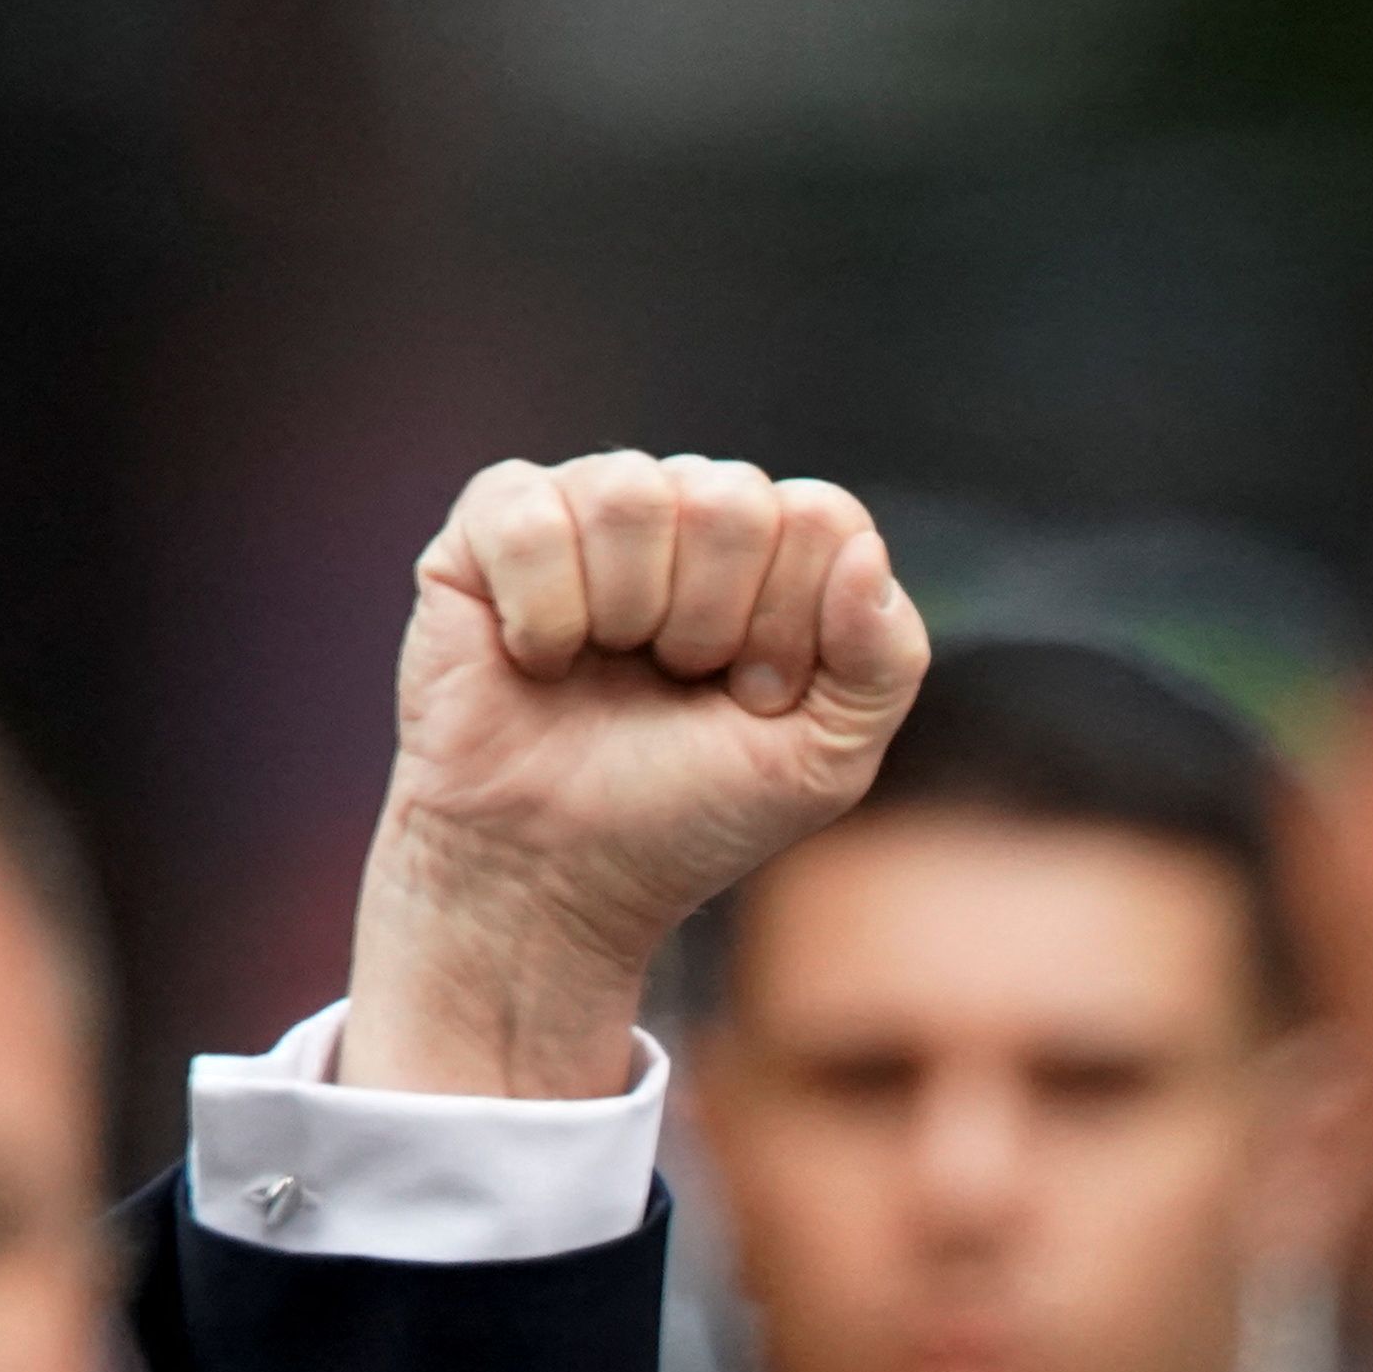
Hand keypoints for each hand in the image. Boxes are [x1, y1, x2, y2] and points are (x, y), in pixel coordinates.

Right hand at [344, 452, 927, 1098]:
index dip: (791, 624)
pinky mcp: (488, 527)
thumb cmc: (687, 816)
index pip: (819, 517)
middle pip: (731, 498)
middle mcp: (681, 509)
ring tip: (604, 671)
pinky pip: (531, 518)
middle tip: (675, 687)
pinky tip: (538, 660)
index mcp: (770, 550)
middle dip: (710, 622)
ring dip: (626, 614)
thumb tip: (863, 552)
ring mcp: (584, 507)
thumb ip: (884, 660)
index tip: (754, 699)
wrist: (554, 878)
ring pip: (632, 493)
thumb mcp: (825, 761)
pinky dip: (542, 613)